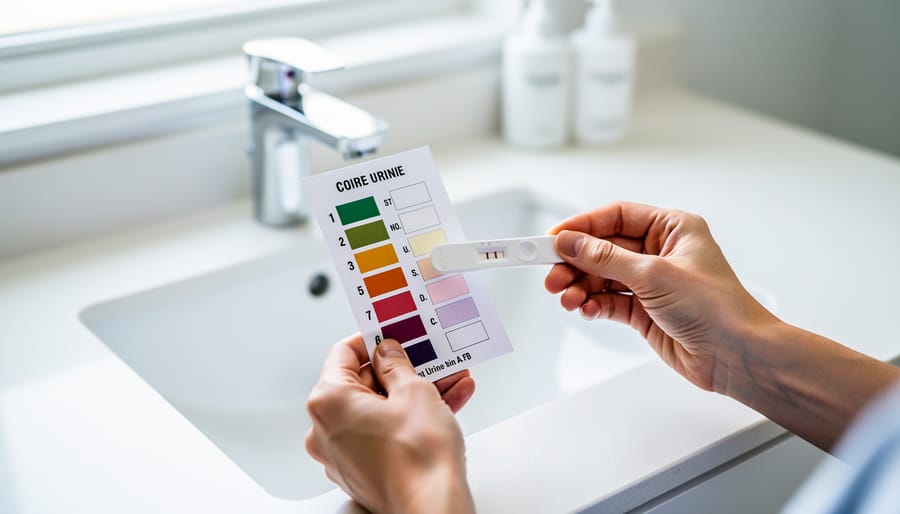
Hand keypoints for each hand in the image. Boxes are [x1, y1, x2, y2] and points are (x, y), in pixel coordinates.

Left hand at [305, 335, 475, 513]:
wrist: (433, 510)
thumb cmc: (418, 460)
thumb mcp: (414, 391)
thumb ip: (397, 364)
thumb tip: (388, 353)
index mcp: (328, 403)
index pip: (344, 353)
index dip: (373, 339)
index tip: (392, 333)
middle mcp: (326, 430)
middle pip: (363, 383)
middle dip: (402, 368)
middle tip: (427, 356)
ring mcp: (344, 454)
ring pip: (379, 409)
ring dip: (414, 392)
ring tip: (448, 379)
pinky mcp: (365, 470)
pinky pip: (385, 432)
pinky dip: (411, 417)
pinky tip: (446, 403)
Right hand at [544, 202, 776, 391]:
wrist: (737, 355)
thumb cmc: (717, 308)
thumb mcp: (654, 274)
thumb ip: (606, 258)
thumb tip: (571, 243)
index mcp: (672, 228)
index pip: (616, 217)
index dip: (582, 226)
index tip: (553, 238)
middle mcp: (660, 252)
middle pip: (604, 248)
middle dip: (576, 262)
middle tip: (552, 275)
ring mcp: (652, 282)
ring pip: (603, 277)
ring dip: (581, 286)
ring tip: (566, 297)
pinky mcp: (645, 311)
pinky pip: (609, 301)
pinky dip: (594, 305)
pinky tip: (586, 310)